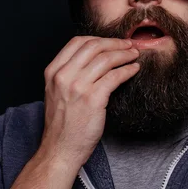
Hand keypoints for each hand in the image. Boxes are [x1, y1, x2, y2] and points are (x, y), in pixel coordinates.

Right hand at [41, 37, 139, 164]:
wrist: (60, 149)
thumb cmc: (62, 124)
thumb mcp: (57, 92)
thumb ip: (70, 73)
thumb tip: (96, 58)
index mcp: (53, 71)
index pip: (77, 42)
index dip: (99, 38)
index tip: (113, 41)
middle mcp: (63, 76)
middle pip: (94, 46)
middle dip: (115, 43)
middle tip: (129, 45)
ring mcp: (77, 87)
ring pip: (106, 59)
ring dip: (124, 54)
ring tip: (134, 55)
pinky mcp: (93, 99)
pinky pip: (115, 76)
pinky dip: (127, 70)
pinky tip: (134, 70)